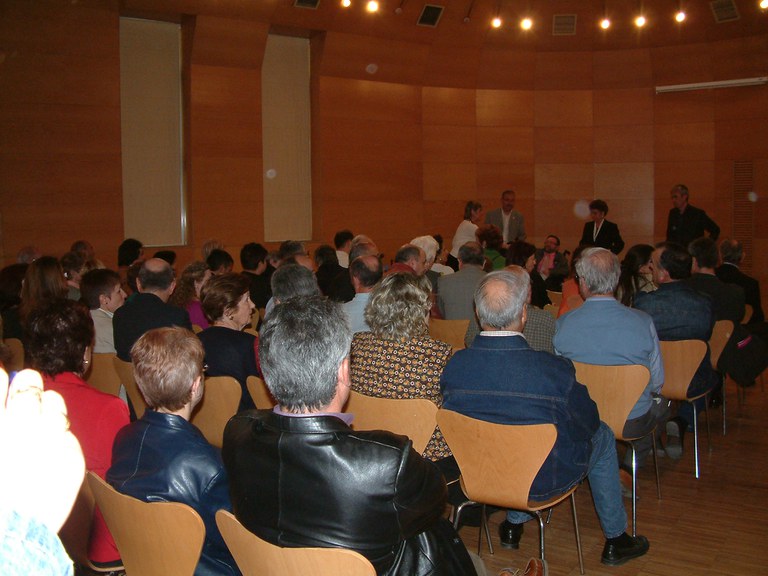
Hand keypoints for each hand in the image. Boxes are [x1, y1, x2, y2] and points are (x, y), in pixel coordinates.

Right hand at [0, 368, 84, 531]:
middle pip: (30, 383)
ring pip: (56, 402)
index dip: (3, 380)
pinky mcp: (73, 454)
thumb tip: (3, 408)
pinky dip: (60, 439)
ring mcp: (52, 436)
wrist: (12, 534)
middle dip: (29, 384)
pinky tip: (51, 450)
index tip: (5, 379)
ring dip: (48, 405)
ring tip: (41, 415)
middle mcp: (23, 423)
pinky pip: (68, 434)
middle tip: (27, 387)